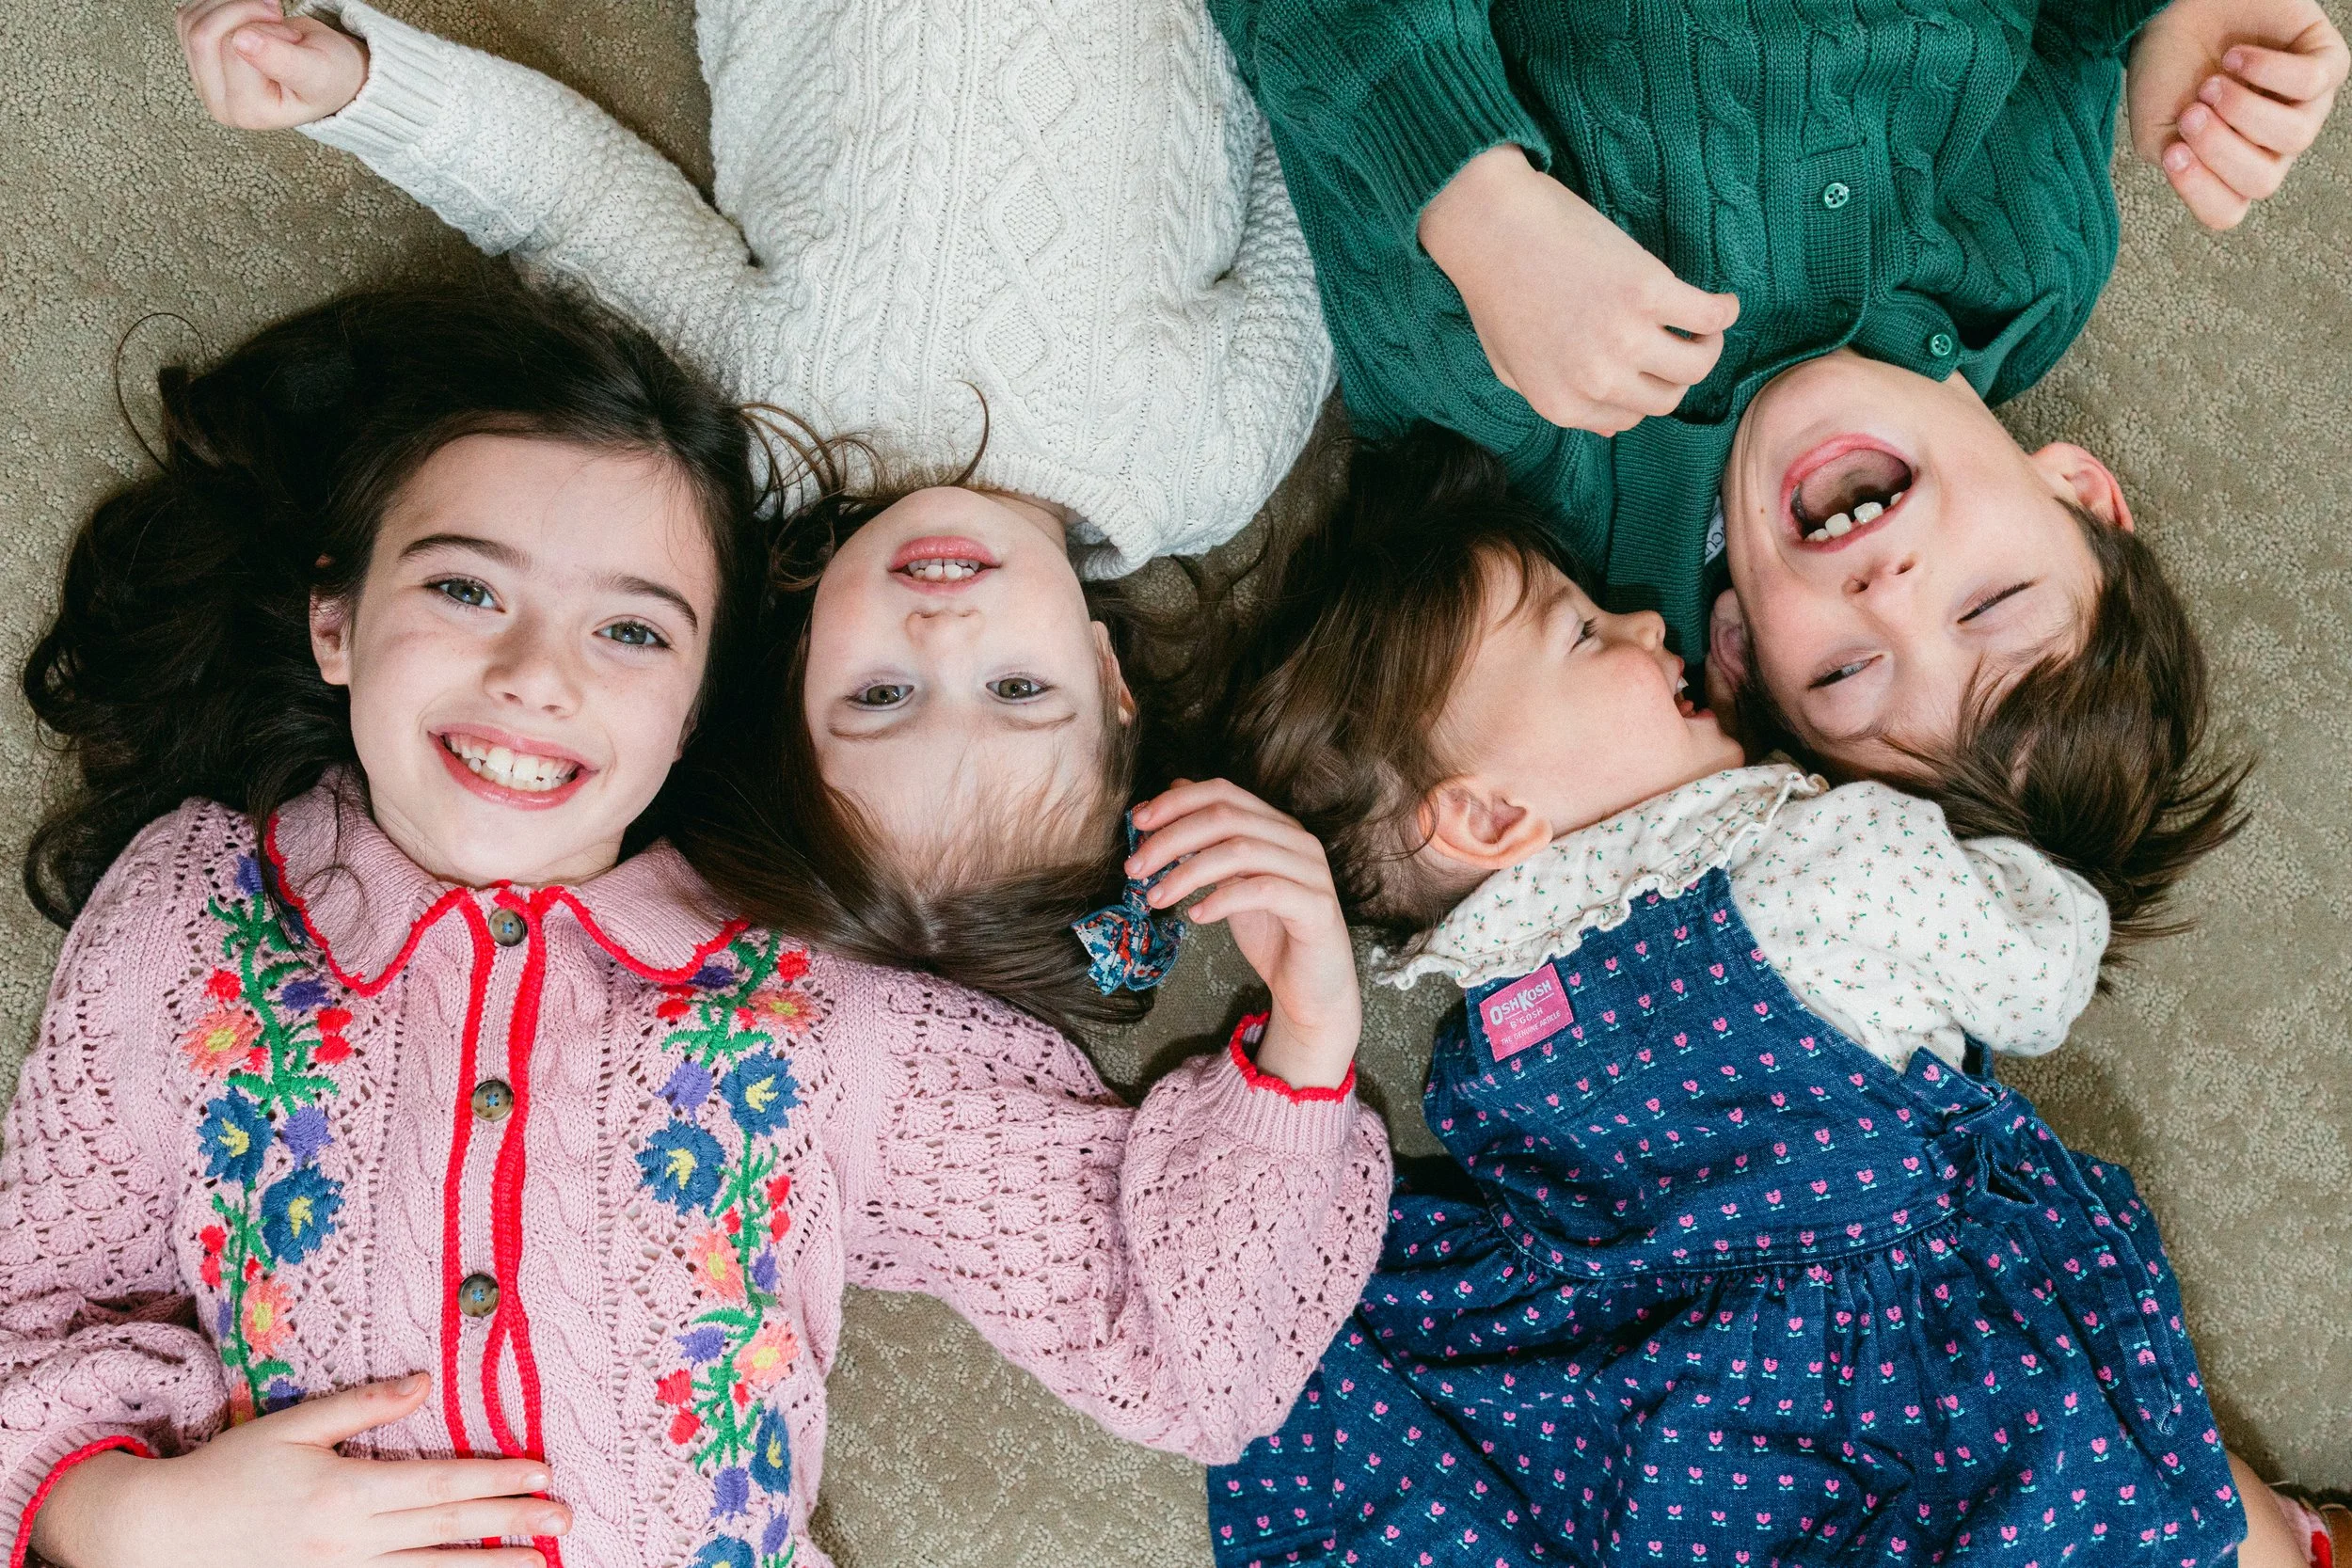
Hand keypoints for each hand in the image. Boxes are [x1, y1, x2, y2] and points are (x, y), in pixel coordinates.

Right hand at [32, 1374, 563, 1567]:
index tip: (542, 1473)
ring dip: (487, 1565)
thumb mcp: (293, 1426)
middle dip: (510, 1521)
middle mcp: (351, 1539)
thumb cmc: (229, 1472)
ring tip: (539, 1563)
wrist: (164, 1536)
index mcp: (347, 1490)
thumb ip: (363, 1405)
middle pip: (447, 1527)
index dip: (495, 1478)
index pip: (440, 1483)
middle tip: (563, 1518)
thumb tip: (424, 1380)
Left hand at [178, 0, 368, 129]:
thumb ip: (284, 61)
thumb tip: (241, 41)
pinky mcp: (195, 60)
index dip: (266, 30)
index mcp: (249, 111)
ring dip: (230, 7)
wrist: (328, 73)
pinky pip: (187, 17)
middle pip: (204, 36)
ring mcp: (203, 81)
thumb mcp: (317, 71)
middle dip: (242, 12)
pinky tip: (244, 19)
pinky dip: (216, 7)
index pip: (233, 48)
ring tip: (263, 22)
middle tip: (275, 21)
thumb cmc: (328, 77)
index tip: (292, 41)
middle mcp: (220, 102)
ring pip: (192, 23)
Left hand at [1128, 780, 1361, 1090]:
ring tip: (1155, 897)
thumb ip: (1210, 843)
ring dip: (1187, 872)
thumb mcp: (1232, 881)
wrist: (1312, 988)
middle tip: (1134, 867)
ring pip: (1240, 851)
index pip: (1223, 792)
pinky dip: (1222, 899)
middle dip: (1171, 838)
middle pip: (1226, 817)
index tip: (1137, 823)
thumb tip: (1171, 797)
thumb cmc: (1272, 933)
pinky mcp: (1315, 907)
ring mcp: (1311, 871)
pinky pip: (1262, 891)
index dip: (1176, 802)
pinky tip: (1196, 916)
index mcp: (1277, 826)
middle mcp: (1297, 840)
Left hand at [1419, 145, 1739, 435]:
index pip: (1630, 418)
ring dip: (1708, 346)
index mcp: (1563, 405)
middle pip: (1667, 398)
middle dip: (1676, 374)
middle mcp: (1596, 380)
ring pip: (1696, 366)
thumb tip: (1612, 427)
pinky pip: (1710, 316)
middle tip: (1677, 341)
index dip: (1642, 391)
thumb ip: (1563, 400)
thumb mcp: (1511, 367)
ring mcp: (1624, 338)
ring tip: (1702, 324)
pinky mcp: (1648, 293)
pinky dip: (1724, 311)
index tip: (1647, 366)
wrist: (1492, 226)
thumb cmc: (1496, 291)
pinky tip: (1721, 302)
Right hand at [2128, 0, 2347, 228]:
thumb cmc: (2167, 66)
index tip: (2172, 152)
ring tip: (2214, 81)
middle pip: (2263, 181)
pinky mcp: (2325, 61)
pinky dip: (2267, 70)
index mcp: (2229, 167)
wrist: (2176, 7)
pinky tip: (2237, 55)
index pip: (2227, 210)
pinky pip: (2311, 84)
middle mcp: (2272, 144)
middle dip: (2221, 147)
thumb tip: (2203, 171)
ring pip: (2293, 137)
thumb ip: (2174, 164)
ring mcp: (2304, 106)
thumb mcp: (2154, 129)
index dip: (2199, 189)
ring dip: (2245, 109)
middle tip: (2193, 112)